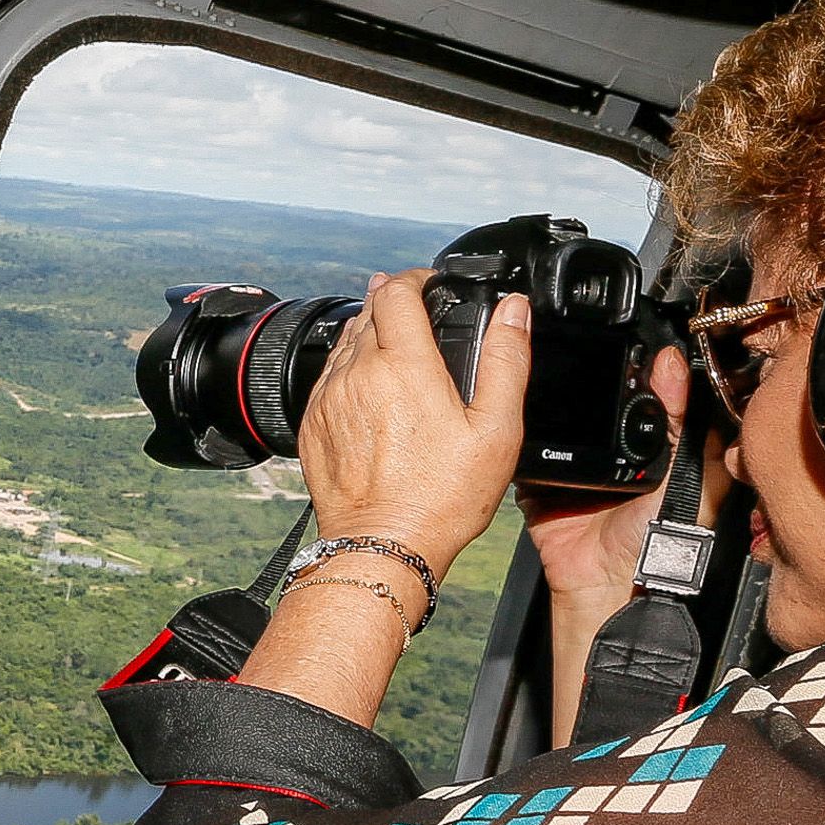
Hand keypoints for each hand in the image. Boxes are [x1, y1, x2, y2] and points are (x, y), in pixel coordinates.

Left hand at [292, 269, 529, 584]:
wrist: (382, 546)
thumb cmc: (443, 496)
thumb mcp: (495, 428)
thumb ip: (506, 359)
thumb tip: (512, 309)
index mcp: (402, 365)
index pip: (396, 290)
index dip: (416, 279)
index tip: (432, 285)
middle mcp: (356, 374)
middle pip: (368, 311)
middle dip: (395, 304)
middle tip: (421, 317)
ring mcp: (328, 399)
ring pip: (345, 343)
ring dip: (371, 334)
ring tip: (400, 350)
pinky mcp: (311, 424)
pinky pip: (328, 378)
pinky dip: (350, 370)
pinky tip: (373, 389)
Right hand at [518, 345, 692, 627]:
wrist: (605, 580)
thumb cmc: (657, 540)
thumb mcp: (688, 473)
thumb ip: (685, 423)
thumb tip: (675, 367)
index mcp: (653, 443)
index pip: (646, 391)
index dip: (643, 363)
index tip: (637, 333)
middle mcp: (613, 447)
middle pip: (599, 396)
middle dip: (593, 371)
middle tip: (590, 342)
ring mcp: (574, 461)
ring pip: (562, 415)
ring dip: (554, 396)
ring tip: (551, 363)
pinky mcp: (539, 476)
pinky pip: (528, 446)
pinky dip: (523, 430)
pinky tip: (526, 406)